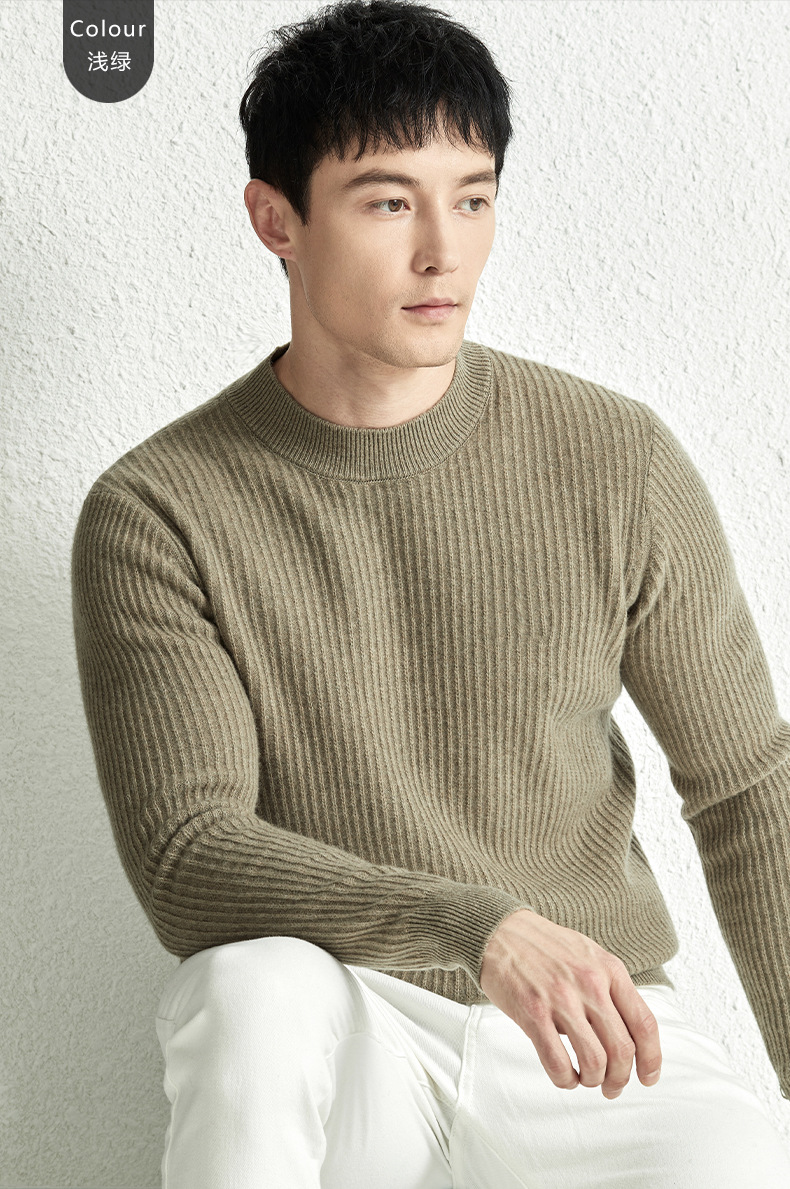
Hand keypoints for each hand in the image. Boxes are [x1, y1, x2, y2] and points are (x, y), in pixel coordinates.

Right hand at [479, 909, 661, 1098]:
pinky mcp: (533, 1013)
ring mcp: (561, 998)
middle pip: (623, 1050)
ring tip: (586, 1079)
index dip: (652, 1059)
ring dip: (594, 1081)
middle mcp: (590, 984)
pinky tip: (564, 1075)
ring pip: (595, 1062)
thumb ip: (611, 988)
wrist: (500, 930)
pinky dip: (566, 1080)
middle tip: (612, 1086)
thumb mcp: (589, 955)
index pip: (644, 1024)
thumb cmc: (545, 946)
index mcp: (609, 969)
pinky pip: (558, 1063)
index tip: (648, 1077)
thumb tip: (628, 1035)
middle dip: (620, 1078)